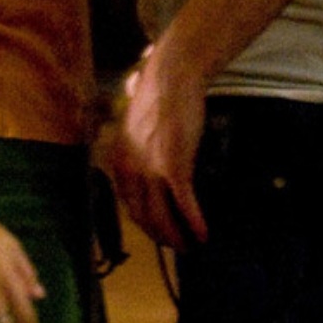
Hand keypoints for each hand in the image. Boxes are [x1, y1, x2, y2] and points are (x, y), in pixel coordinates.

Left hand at [111, 51, 207, 250]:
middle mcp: (129, 171)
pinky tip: (203, 232)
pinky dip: (193, 221)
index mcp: (119, 162)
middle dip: (161, 236)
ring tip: (192, 245)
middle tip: (178, 246)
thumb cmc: (159, 95)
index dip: (146, 223)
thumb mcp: (138, 127)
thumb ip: (140, 148)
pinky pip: (183, 203)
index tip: (161, 231)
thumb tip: (150, 159)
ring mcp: (150, 170)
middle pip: (143, 217)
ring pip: (161, 216)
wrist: (172, 76)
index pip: (129, 205)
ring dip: (177, 236)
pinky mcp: (173, 166)